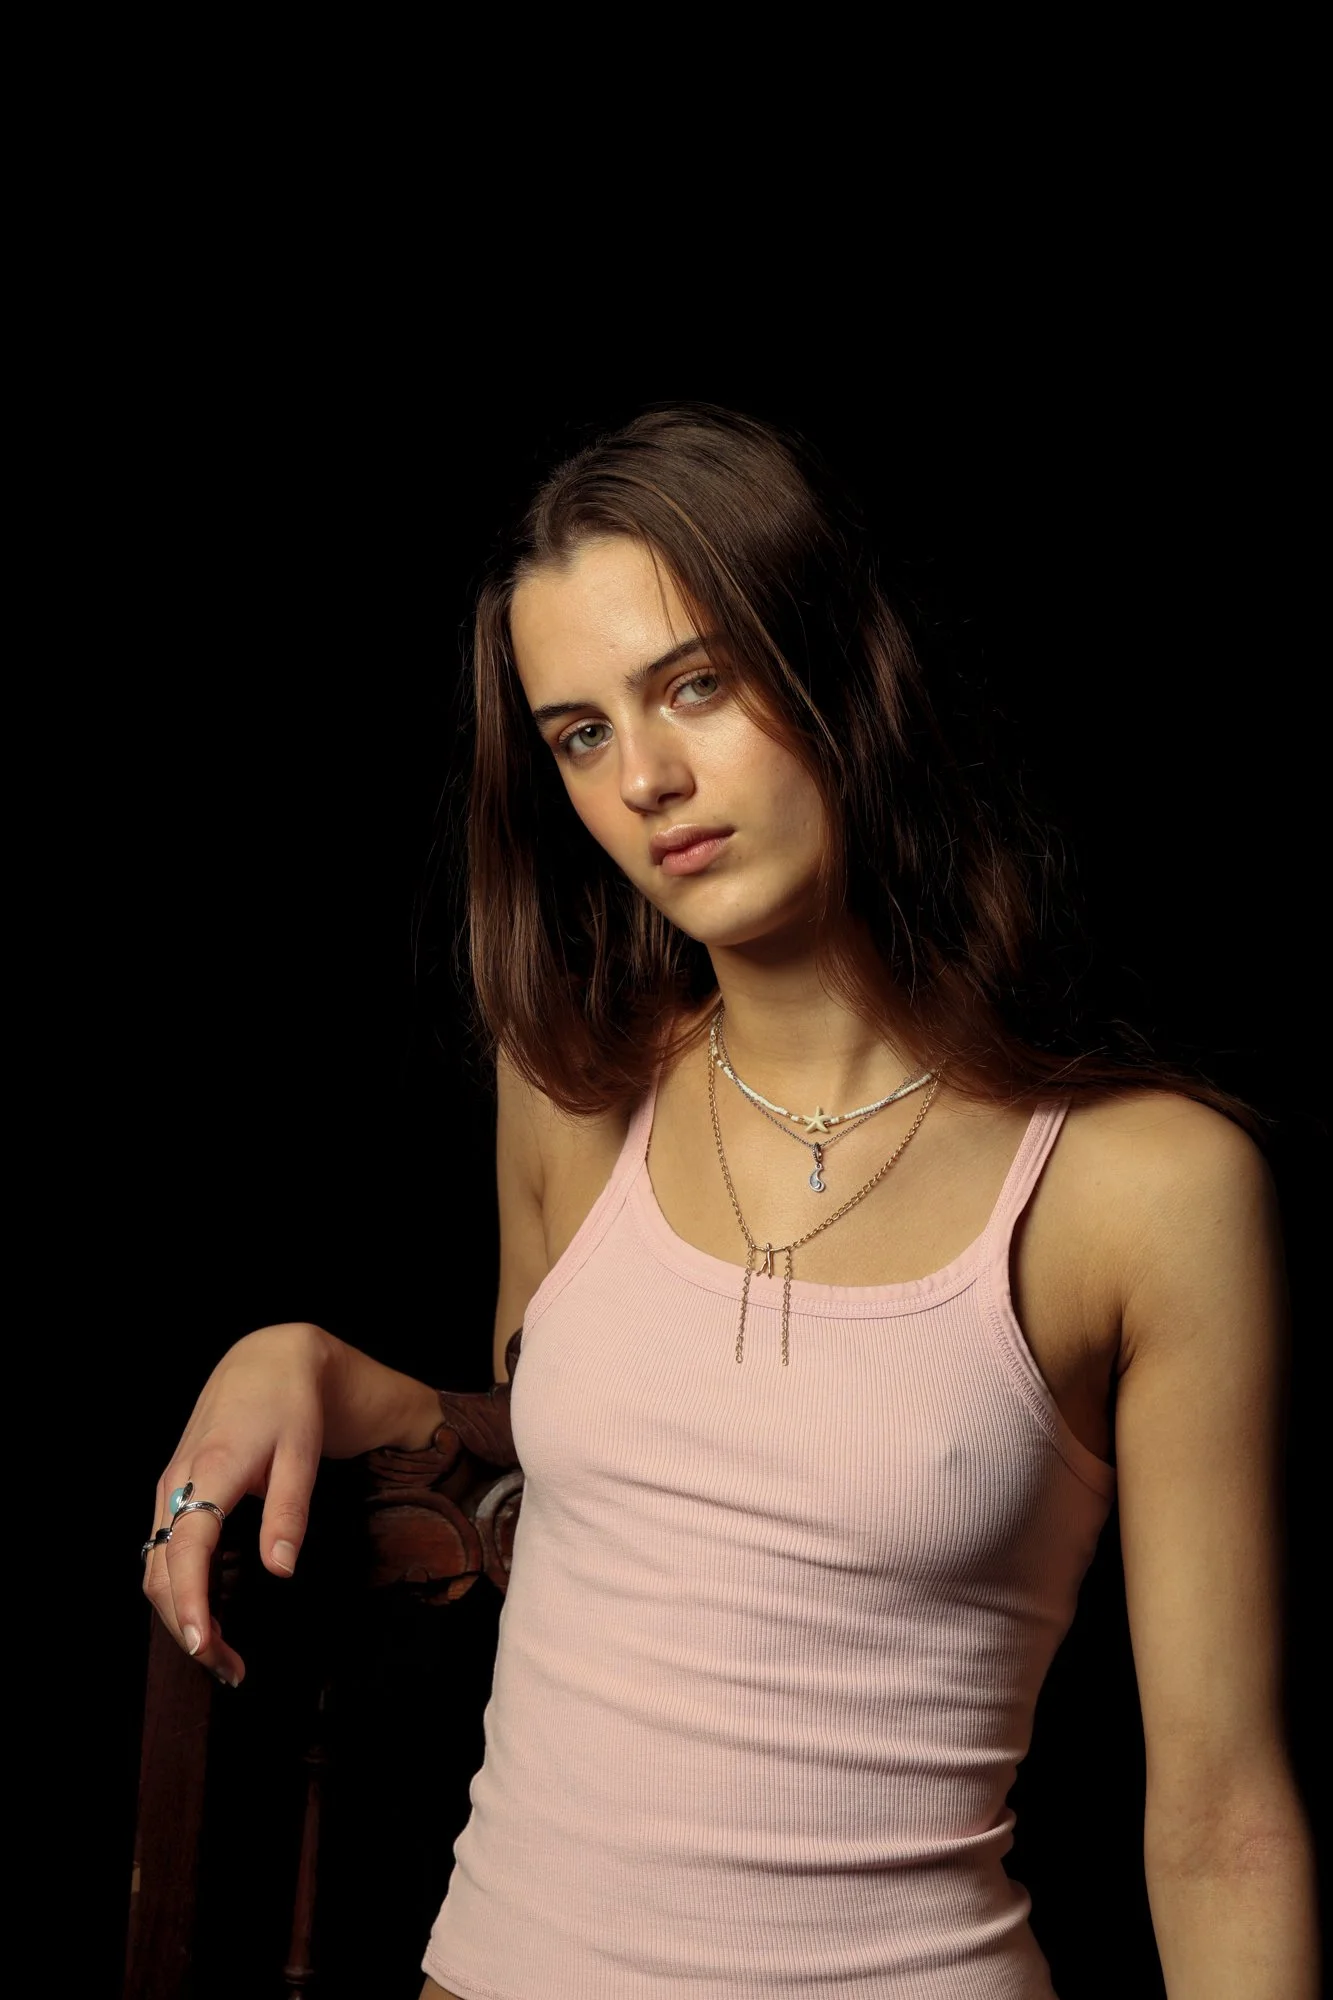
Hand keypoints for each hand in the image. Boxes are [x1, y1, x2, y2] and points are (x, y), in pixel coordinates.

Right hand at [141, 1321, 330, 1684]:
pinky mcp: (176, 1491)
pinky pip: (165, 1550)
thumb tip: (280, 1572)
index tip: (203, 1647)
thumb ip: (289, 1512)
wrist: (267, 1359)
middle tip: (231, 1669)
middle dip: (186, 1627)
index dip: (189, 1602)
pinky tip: (208, 1611)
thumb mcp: (301, 1452)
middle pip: (161, 1572)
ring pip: (156, 1566)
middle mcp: (177, 1484)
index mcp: (209, 1472)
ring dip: (180, 1613)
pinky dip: (179, 1588)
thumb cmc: (290, 1404)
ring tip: (224, 1654)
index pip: (186, 1551)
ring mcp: (171, 1488)